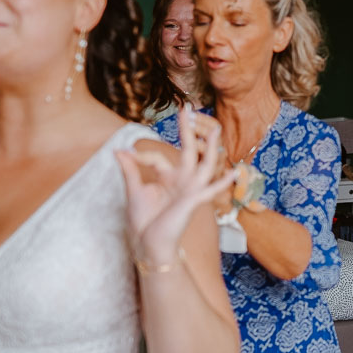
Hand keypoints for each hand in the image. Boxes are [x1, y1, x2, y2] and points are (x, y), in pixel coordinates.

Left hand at [116, 106, 236, 268]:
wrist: (149, 244)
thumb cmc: (144, 221)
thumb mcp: (134, 191)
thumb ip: (130, 169)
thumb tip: (119, 150)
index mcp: (169, 178)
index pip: (159, 157)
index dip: (142, 155)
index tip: (126, 155)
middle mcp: (183, 181)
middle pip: (189, 151)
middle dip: (189, 130)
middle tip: (188, 108)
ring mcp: (190, 190)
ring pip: (206, 164)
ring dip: (210, 147)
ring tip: (215, 129)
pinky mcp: (193, 201)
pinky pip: (212, 190)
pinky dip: (223, 182)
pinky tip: (233, 173)